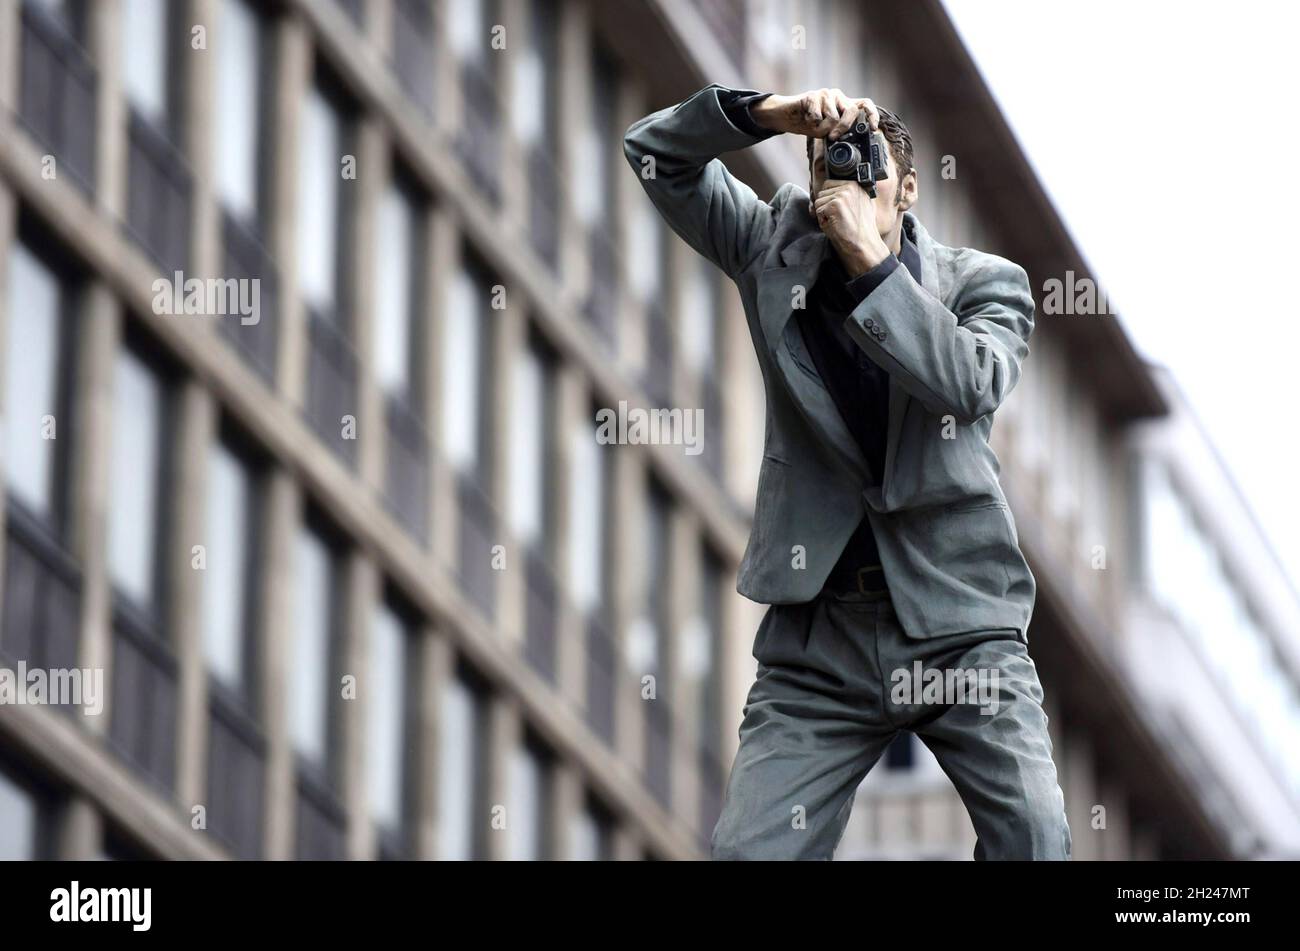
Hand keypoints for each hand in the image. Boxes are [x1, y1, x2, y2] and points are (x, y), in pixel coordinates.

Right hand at [750, 88, 879, 140]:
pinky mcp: (812, 95)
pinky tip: (805, 119)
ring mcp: (825, 94)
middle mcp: (837, 96)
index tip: (873, 128)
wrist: (784, 115)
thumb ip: (837, 132)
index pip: (865, 104)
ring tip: (812, 126)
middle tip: (833, 137)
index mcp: (843, 104)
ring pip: (833, 116)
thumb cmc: (806, 123)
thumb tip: (844, 139)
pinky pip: (817, 115)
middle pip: (851, 111)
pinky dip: (811, 123)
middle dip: (843, 127)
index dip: (872, 115)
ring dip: (822, 128)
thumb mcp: (825, 131)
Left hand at [814, 180, 890, 276]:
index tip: (836, 211)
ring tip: (837, 222)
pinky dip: (822, 221)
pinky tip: (835, 226)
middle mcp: (851, 186)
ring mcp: (843, 194)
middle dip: (825, 206)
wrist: (864, 244)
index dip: (829, 199)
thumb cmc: (861, 230)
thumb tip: (831, 190)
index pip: (830, 184)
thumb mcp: (861, 206)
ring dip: (823, 214)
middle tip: (837, 219)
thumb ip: (849, 195)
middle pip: (822, 192)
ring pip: (818, 201)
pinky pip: (817, 210)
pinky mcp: (835, 204)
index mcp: (857, 185)